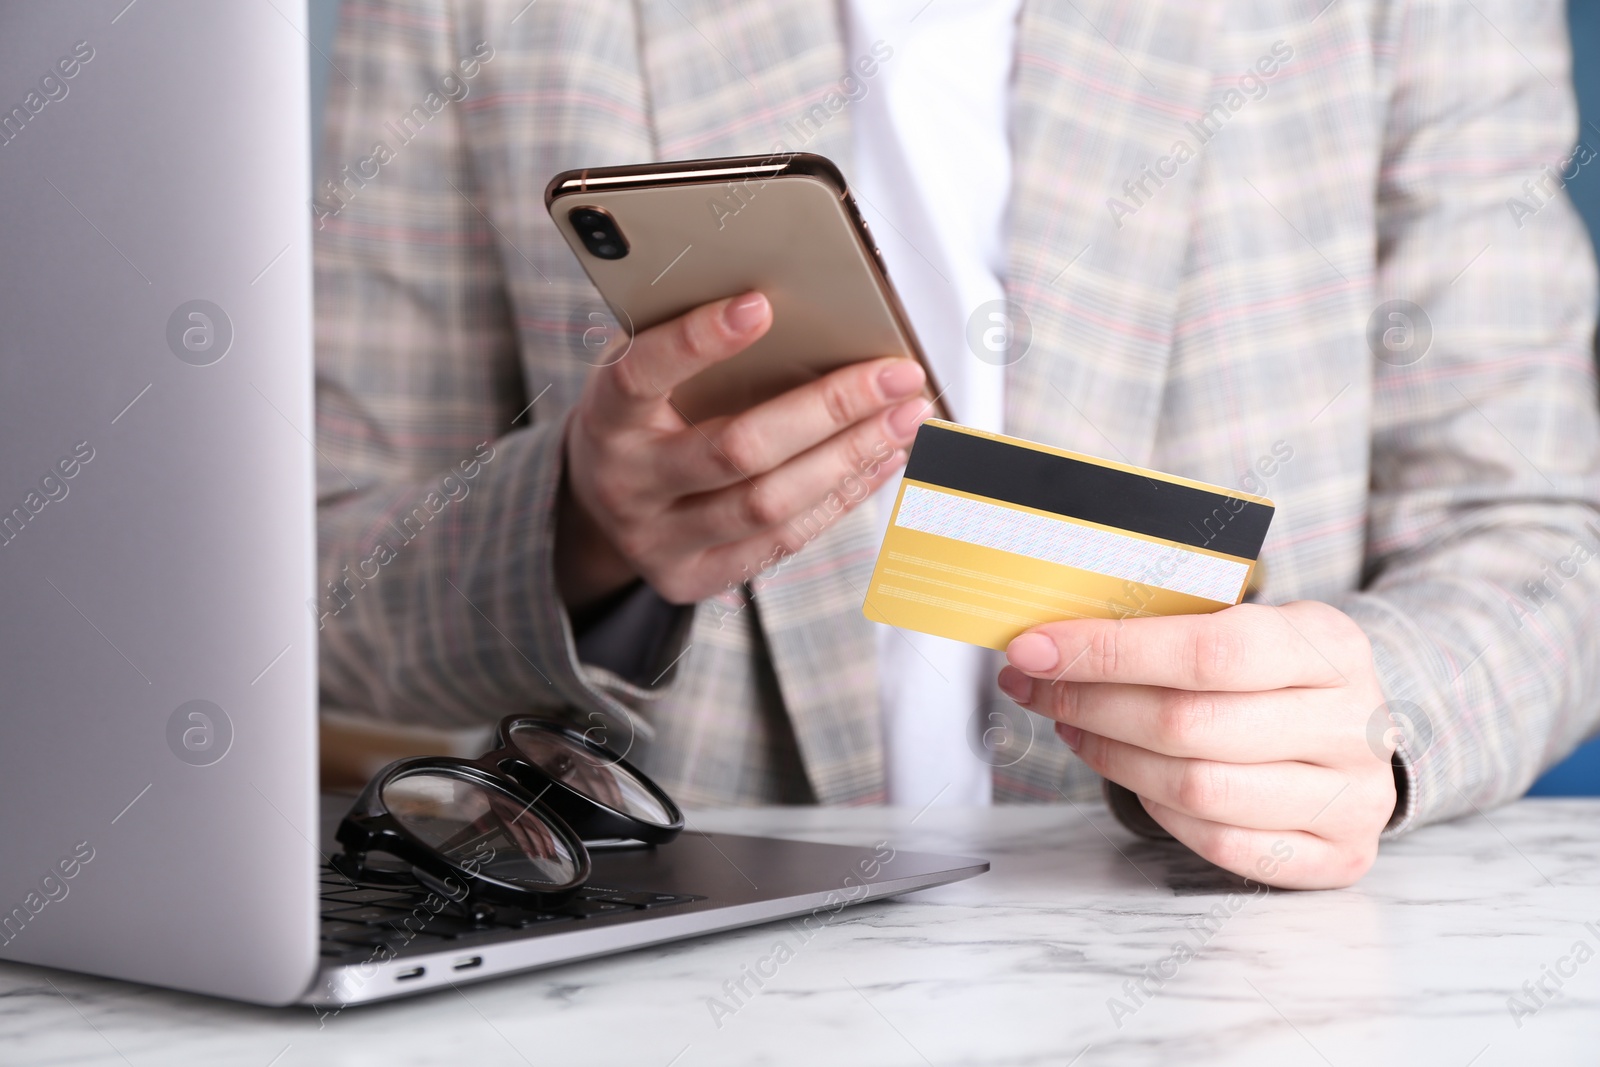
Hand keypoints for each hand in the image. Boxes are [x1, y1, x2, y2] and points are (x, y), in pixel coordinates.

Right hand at [557, 291, 928, 606]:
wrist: (596, 504)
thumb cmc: (641, 415)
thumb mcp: (642, 373)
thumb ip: (689, 344)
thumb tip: (789, 302)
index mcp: (604, 418)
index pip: (641, 375)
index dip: (697, 341)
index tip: (762, 304)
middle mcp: (626, 485)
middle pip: (736, 450)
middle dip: (829, 409)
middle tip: (896, 375)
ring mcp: (658, 541)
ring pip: (770, 505)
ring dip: (851, 457)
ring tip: (905, 417)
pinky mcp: (693, 578)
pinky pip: (783, 541)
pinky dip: (841, 496)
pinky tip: (880, 459)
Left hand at [997, 601, 1396, 888]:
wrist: (1355, 730)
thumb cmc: (1278, 672)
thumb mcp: (1247, 623)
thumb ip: (1169, 627)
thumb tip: (1054, 638)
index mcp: (1328, 644)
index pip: (1207, 650)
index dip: (1110, 653)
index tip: (1035, 649)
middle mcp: (1351, 723)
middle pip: (1190, 724)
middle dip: (1091, 704)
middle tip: (1036, 687)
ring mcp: (1352, 797)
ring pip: (1196, 789)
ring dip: (1111, 756)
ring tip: (1072, 726)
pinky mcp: (1337, 855)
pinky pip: (1219, 843)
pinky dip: (1156, 808)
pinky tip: (1127, 770)